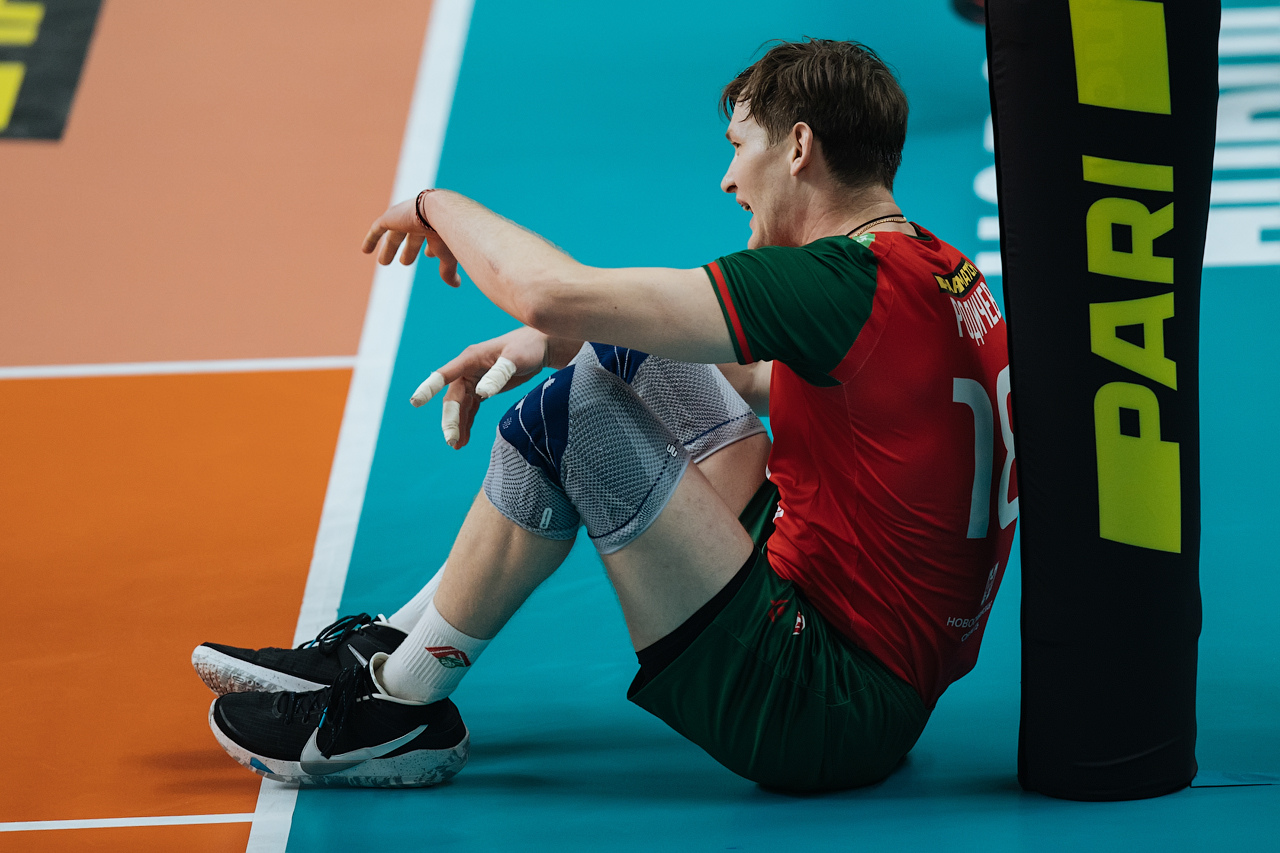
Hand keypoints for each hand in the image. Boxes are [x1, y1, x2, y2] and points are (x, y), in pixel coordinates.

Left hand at [361, 194, 461, 286]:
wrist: (439, 212)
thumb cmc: (448, 233)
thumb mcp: (448, 254)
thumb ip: (448, 270)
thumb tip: (456, 284)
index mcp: (436, 225)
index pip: (432, 238)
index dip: (431, 248)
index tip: (430, 255)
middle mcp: (421, 221)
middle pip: (412, 237)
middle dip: (409, 250)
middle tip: (404, 262)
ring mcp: (404, 218)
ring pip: (395, 235)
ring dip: (389, 248)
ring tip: (383, 262)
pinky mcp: (389, 218)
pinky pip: (377, 228)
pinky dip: (371, 239)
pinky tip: (365, 251)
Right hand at [409, 327, 555, 448]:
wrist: (541, 347)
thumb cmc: (528, 348)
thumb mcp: (515, 359)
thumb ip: (498, 375)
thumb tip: (481, 393)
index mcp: (470, 358)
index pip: (445, 374)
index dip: (429, 387)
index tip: (415, 402)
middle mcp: (467, 369)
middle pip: (453, 397)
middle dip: (450, 419)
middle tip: (451, 440)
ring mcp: (474, 380)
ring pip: (460, 406)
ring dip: (457, 425)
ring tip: (456, 446)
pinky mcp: (482, 389)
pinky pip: (470, 409)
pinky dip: (467, 423)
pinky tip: (464, 440)